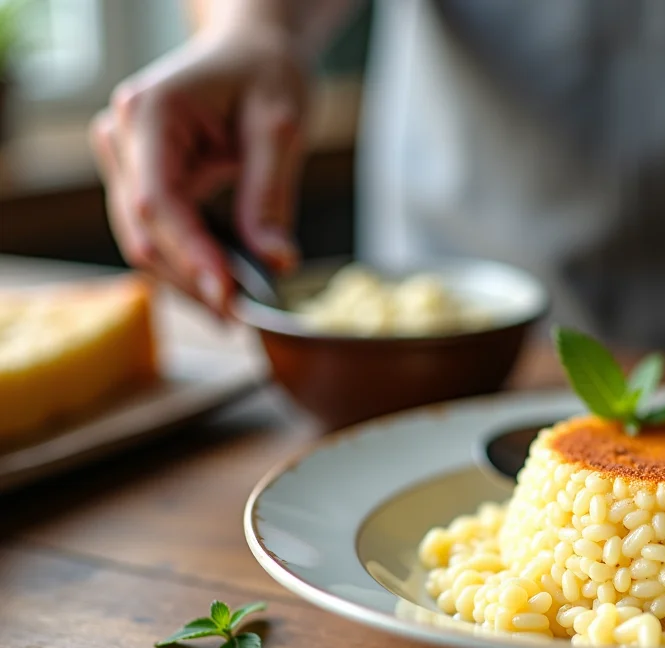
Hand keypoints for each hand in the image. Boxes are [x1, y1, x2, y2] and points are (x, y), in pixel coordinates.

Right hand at [89, 27, 308, 316]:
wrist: (252, 52)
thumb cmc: (267, 75)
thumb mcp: (280, 129)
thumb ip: (271, 196)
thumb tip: (276, 261)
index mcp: (152, 113)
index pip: (158, 201)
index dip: (191, 254)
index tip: (227, 296)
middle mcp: (123, 135)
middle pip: (144, 230)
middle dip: (191, 279)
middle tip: (239, 318)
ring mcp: (125, 158)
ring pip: (144, 240)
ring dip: (187, 280)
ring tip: (234, 312)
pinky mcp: (139, 178)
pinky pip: (156, 233)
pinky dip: (188, 263)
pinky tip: (222, 289)